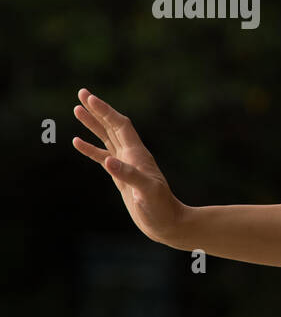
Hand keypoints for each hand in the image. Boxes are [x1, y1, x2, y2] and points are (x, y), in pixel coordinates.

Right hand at [72, 89, 187, 244]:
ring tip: (76, 109)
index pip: (120, 125)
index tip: (89, 98)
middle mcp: (132, 155)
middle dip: (98, 109)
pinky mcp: (121, 177)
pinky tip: (77, 142)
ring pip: (106, 138)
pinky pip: (102, 157)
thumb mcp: (146, 191)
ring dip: (92, 124)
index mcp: (138, 154)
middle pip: (112, 126)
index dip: (105, 111)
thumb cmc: (161, 208)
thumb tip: (108, 161)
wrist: (168, 224)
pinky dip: (90, 149)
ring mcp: (126, 165)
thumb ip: (128, 175)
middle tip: (81, 92)